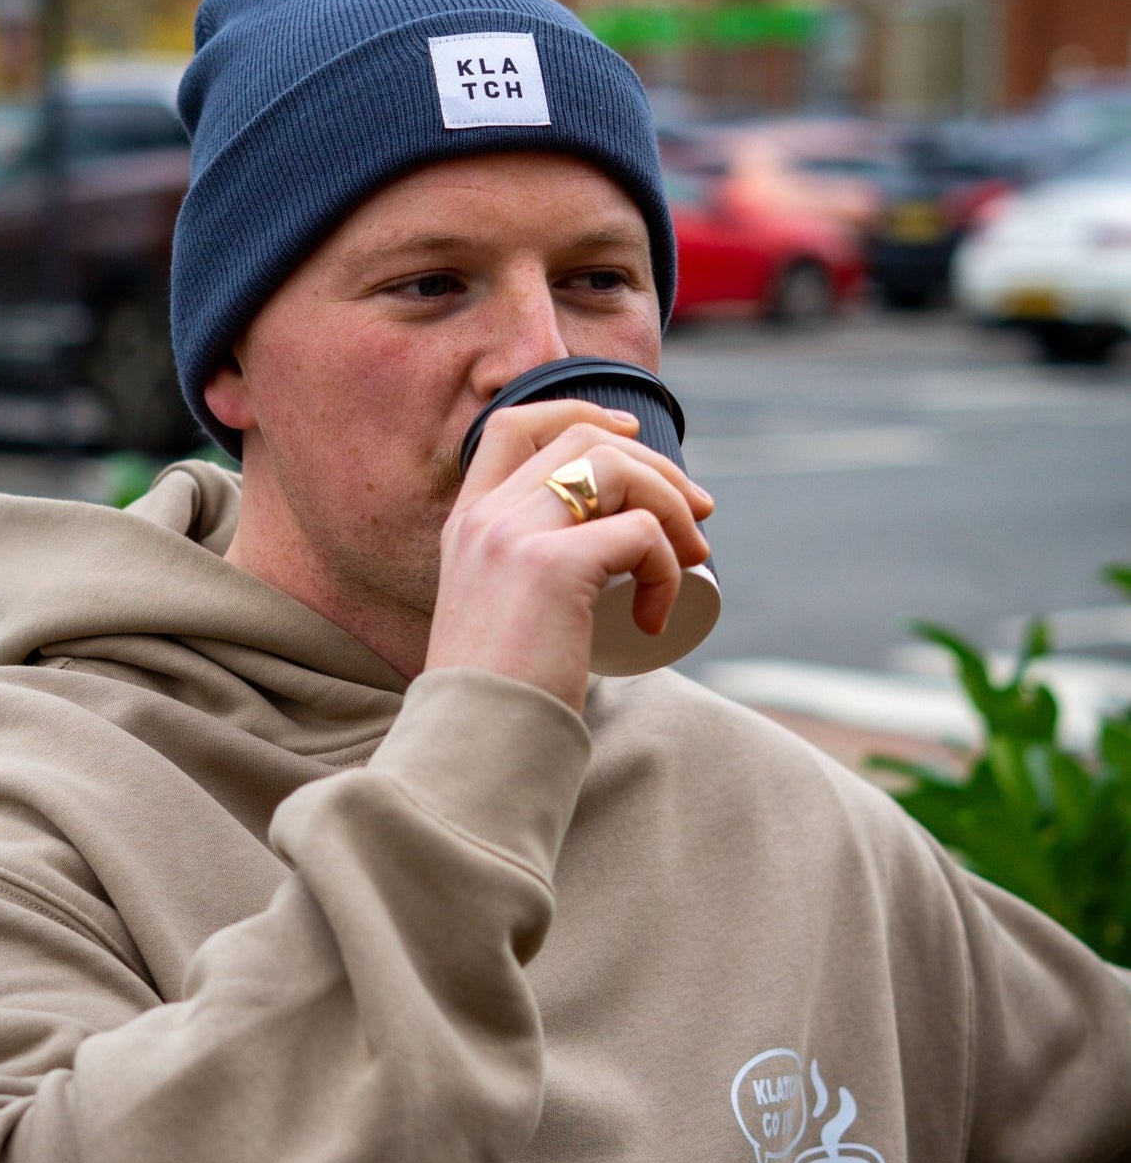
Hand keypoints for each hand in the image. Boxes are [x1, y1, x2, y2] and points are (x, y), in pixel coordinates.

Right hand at [424, 399, 713, 712]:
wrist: (475, 749)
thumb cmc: (498, 698)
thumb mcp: (496, 617)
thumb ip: (518, 584)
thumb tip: (600, 568)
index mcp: (465, 524)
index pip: (512, 425)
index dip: (579, 413)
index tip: (631, 434)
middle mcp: (485, 519)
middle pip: (583, 440)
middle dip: (656, 466)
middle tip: (698, 517)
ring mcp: (514, 537)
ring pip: (616, 470)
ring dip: (673, 506)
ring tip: (690, 563)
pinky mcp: (553, 568)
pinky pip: (640, 534)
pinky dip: (668, 567)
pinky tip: (658, 618)